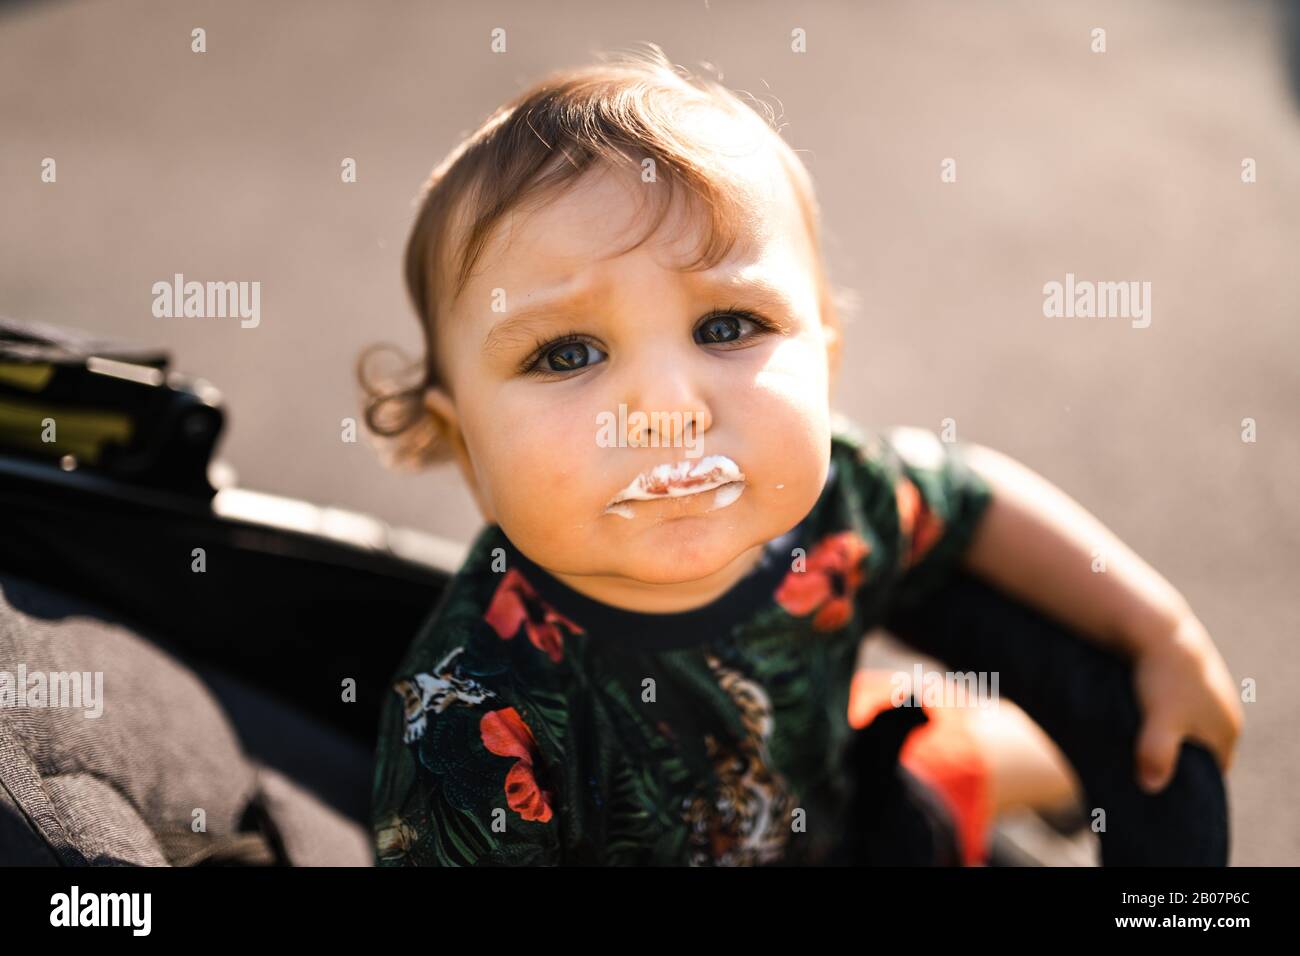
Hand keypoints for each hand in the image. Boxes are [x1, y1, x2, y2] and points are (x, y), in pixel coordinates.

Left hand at [1131, 614, 1242, 792]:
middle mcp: (1225, 711)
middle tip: (1143, 768)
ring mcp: (1210, 693)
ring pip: (1189, 727)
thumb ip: (1157, 755)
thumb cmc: (1162, 676)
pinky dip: (1163, 713)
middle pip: (1202, 750)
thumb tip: (1151, 787)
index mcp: (1227, 729)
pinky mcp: (1189, 677)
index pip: (1212, 772)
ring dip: (1169, 734)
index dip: (1189, 782)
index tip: (1159, 787)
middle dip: (1179, 760)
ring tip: (1137, 741)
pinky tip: (1139, 713)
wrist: (1157, 626)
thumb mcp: (1159, 720)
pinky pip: (1178, 705)